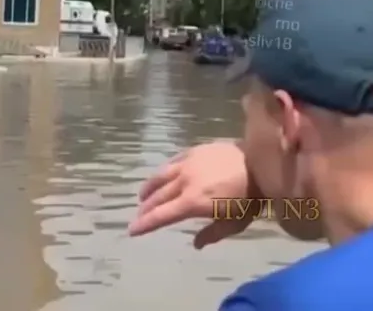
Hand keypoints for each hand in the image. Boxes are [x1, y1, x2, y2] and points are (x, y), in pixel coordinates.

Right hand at [128, 140, 260, 248]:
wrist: (260, 162)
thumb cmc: (250, 198)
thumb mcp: (234, 223)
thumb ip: (212, 233)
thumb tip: (195, 243)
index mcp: (192, 202)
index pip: (161, 215)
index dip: (145, 224)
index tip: (132, 230)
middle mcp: (184, 181)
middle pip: (158, 196)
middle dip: (146, 208)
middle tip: (138, 216)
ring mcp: (188, 163)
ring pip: (161, 175)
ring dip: (150, 187)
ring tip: (142, 194)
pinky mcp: (194, 150)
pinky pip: (173, 161)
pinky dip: (165, 170)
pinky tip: (163, 174)